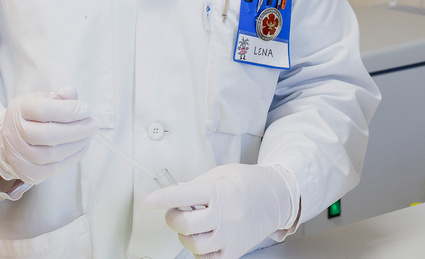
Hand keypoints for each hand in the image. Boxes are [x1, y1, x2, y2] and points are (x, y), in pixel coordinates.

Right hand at [0, 86, 96, 185]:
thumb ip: (57, 97)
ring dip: (77, 144)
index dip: (69, 110)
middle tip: (93, 125)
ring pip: (52, 154)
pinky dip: (73, 158)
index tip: (86, 109)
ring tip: (89, 136)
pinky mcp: (28, 172)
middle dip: (77, 130)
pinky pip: (54, 168)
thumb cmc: (30, 117)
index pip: (43, 110)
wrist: (11, 141)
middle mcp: (14, 133)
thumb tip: (71, 93)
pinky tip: (81, 147)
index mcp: (18, 110)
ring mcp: (19, 156)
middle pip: (48, 135)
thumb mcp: (40, 100)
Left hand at [140, 164, 294, 258]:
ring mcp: (231, 236)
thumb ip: (197, 184)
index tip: (146, 201)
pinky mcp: (235, 251)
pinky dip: (199, 251)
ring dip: (185, 235)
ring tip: (193, 225)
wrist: (279, 196)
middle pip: (185, 225)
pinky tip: (204, 238)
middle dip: (173, 218)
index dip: (160, 199)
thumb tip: (174, 194)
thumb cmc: (250, 182)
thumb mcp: (222, 173)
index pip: (182, 195)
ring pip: (194, 245)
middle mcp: (226, 215)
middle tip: (176, 211)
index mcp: (220, 192)